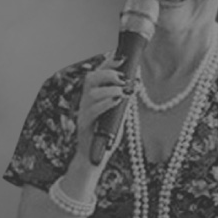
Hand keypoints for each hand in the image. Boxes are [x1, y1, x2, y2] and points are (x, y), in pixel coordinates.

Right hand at [75, 54, 126, 170]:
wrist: (93, 159)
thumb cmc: (106, 136)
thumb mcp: (118, 114)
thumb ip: (123, 100)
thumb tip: (134, 84)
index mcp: (93, 97)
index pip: (98, 73)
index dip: (108, 63)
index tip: (121, 57)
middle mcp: (86, 102)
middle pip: (91, 78)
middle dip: (107, 73)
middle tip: (122, 77)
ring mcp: (83, 113)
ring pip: (90, 93)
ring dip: (109, 89)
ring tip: (122, 91)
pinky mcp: (83, 126)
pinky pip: (92, 111)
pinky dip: (105, 103)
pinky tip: (116, 101)